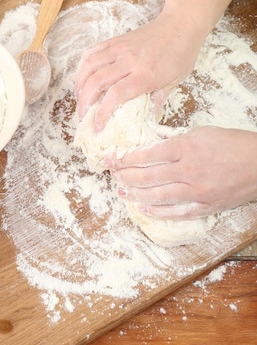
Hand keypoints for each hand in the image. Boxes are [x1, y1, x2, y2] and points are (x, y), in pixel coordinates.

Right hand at [74, 7, 201, 131]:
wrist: (180, 25)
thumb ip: (157, 100)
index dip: (102, 113)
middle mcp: (129, 60)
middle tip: (82, 116)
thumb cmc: (180, 54)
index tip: (97, 127)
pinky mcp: (115, 40)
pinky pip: (92, 51)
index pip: (116, 95)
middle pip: (97, 81)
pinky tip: (84, 77)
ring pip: (89, 66)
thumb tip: (147, 121)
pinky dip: (83, 65)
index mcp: (146, 74)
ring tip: (79, 98)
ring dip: (79, 84)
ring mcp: (120, 48)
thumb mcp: (175, 81)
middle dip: (84, 102)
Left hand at [106, 126, 256, 218]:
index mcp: (186, 147)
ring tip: (121, 192)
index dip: (126, 158)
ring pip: (158, 196)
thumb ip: (175, 138)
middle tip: (112, 175)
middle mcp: (189, 169)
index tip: (112, 159)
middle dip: (126, 176)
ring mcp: (197, 190)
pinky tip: (143, 208)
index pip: (147, 154)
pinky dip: (158, 212)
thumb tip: (151, 142)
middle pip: (148, 176)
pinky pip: (177, 212)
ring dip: (136, 195)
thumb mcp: (202, 132)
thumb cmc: (233, 143)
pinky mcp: (206, 206)